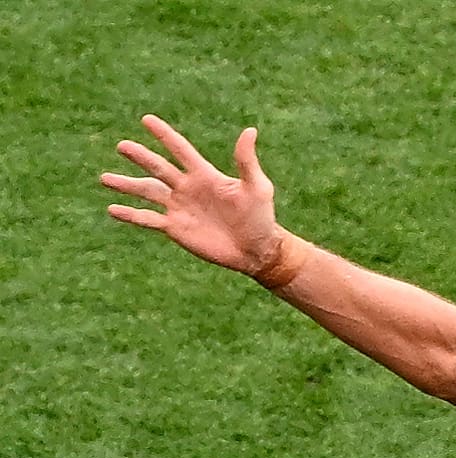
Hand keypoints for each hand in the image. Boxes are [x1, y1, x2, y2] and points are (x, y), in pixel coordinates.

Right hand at [101, 114, 282, 275]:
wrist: (257, 250)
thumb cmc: (261, 217)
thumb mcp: (257, 187)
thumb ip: (246, 161)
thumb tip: (250, 130)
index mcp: (205, 175)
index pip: (180, 150)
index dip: (164, 135)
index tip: (146, 119)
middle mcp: (187, 188)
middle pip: (158, 167)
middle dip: (140, 157)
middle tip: (121, 145)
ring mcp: (179, 207)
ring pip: (147, 192)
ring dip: (127, 185)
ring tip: (104, 178)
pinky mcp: (175, 228)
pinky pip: (148, 219)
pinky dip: (130, 215)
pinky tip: (112, 210)